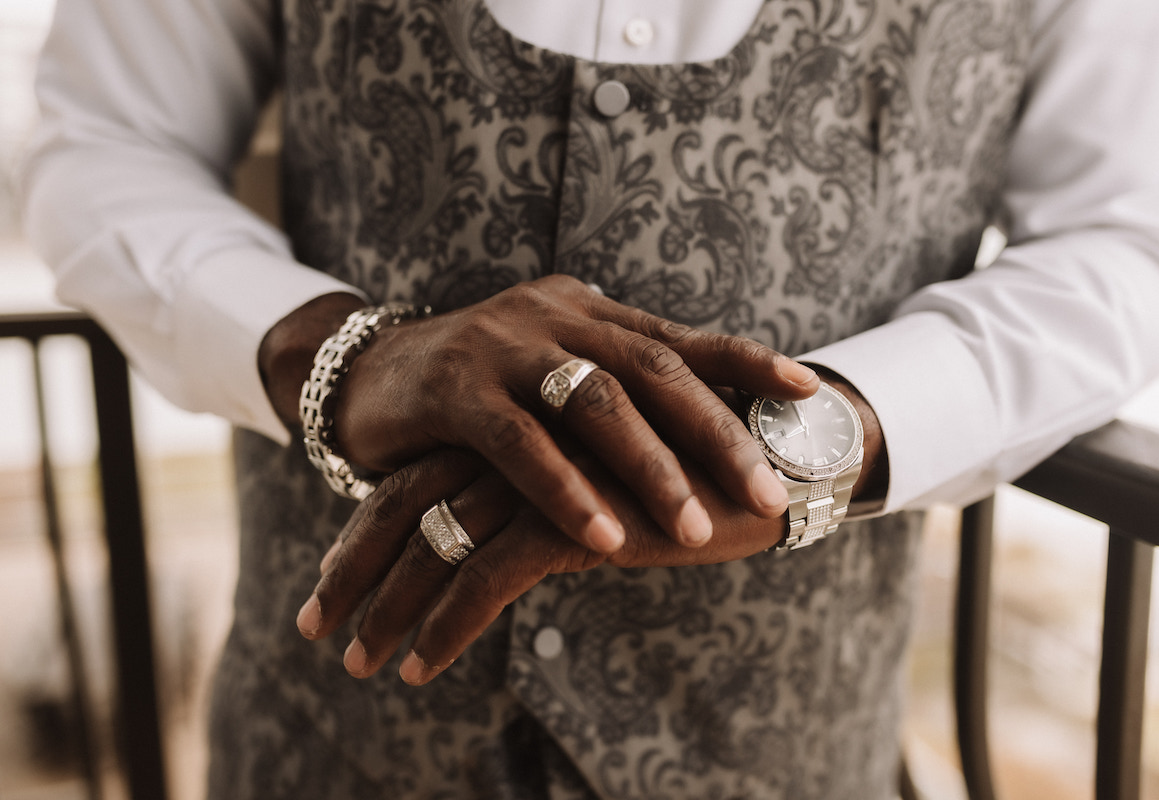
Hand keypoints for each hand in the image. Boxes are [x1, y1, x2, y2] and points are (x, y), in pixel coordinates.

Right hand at [260, 276, 818, 552]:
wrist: (366, 374)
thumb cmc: (478, 390)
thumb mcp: (552, 376)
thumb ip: (612, 388)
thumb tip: (697, 425)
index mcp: (588, 312)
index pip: (679, 336)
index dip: (747, 361)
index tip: (808, 392)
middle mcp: (554, 317)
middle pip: (653, 371)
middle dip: (717, 434)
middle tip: (769, 493)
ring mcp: (503, 346)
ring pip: (594, 404)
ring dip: (649, 470)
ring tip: (694, 532)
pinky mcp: (455, 389)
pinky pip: (521, 444)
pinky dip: (566, 491)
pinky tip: (605, 538)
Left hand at [296, 445, 786, 683]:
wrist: (773, 459)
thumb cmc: (693, 471)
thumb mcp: (605, 478)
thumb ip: (553, 489)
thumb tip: (513, 533)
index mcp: (518, 423)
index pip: (419, 474)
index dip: (369, 530)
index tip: (336, 579)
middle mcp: (518, 439)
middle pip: (406, 502)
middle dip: (354, 569)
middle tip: (317, 624)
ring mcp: (542, 475)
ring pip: (435, 543)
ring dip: (388, 608)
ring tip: (360, 662)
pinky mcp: (574, 515)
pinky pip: (486, 577)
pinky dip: (446, 625)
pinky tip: (419, 667)